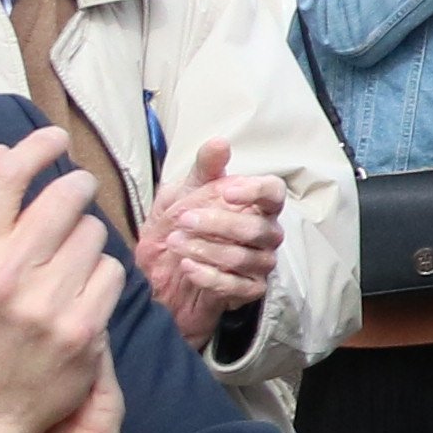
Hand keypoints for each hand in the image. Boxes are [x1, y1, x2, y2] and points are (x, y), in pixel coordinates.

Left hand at [134, 143, 285, 350]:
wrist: (158, 275)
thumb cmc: (178, 229)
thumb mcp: (182, 194)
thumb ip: (204, 169)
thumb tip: (220, 141)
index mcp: (255, 206)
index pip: (274, 193)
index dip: (256, 191)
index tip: (225, 192)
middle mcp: (265, 234)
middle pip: (258, 228)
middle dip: (218, 224)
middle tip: (183, 220)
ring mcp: (260, 264)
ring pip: (245, 257)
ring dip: (207, 249)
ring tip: (175, 243)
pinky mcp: (249, 291)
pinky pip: (237, 286)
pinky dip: (209, 276)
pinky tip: (186, 267)